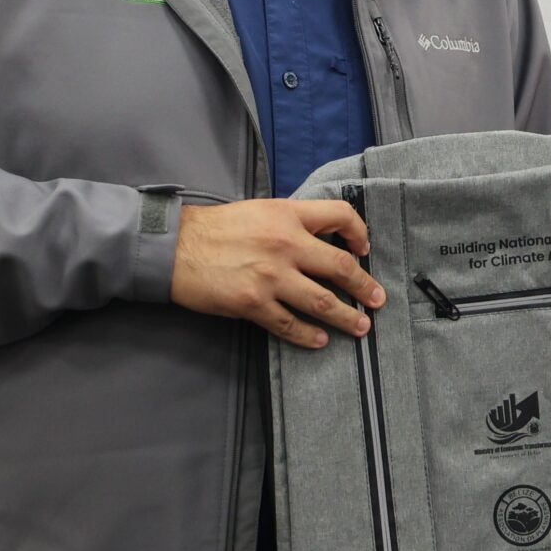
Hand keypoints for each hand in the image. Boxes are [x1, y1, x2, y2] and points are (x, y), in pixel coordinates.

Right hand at [172, 199, 386, 348]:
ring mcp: (271, 276)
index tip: (365, 250)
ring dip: (346, 317)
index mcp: (288, 215)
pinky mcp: (253, 303)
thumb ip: (292, 222)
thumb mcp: (260, 211)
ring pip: (322, 302)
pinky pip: (290, 324)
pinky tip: (320, 340)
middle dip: (365, 287)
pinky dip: (309, 335)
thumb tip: (324, 239)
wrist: (173, 247)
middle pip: (341, 267)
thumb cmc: (216, 228)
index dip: (360, 233)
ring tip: (360, 326)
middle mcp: (286, 244)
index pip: (340, 216)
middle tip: (378, 301)